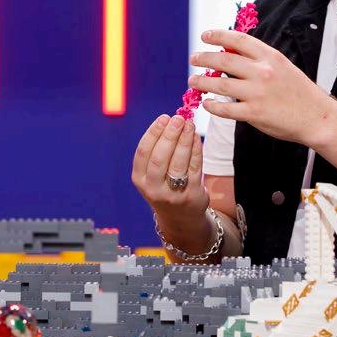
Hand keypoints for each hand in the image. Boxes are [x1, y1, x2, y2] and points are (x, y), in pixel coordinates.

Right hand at [131, 115, 212, 251]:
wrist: (181, 219)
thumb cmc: (166, 187)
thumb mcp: (152, 174)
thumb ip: (157, 151)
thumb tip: (170, 120)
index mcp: (140, 180)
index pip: (143, 152)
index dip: (153, 133)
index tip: (163, 118)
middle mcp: (153, 188)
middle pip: (160, 157)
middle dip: (169, 135)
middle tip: (178, 118)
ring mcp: (172, 193)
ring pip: (178, 162)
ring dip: (184, 140)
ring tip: (189, 124)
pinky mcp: (191, 195)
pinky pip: (194, 168)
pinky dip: (196, 150)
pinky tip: (196, 137)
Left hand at [191, 29, 332, 145]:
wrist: (318, 118)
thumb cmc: (299, 91)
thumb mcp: (283, 66)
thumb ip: (259, 59)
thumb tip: (230, 51)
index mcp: (270, 57)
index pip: (238, 39)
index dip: (218, 35)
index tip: (205, 36)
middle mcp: (263, 72)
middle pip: (224, 59)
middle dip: (204, 58)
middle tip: (193, 58)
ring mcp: (258, 93)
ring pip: (220, 84)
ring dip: (202, 81)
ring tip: (193, 81)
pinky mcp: (255, 114)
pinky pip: (226, 109)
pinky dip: (213, 106)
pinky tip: (207, 103)